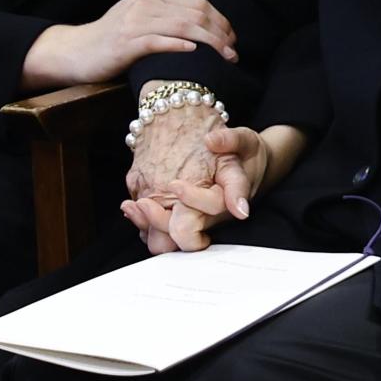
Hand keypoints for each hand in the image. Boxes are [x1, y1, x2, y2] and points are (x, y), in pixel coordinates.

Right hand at [22, 0, 236, 89]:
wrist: (77, 51)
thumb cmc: (112, 32)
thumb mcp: (140, 7)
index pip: (196, 2)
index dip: (219, 19)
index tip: (232, 38)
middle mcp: (144, 4)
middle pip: (193, 14)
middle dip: (219, 32)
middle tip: (234, 51)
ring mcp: (134, 23)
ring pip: (181, 27)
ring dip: (208, 42)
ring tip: (225, 56)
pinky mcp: (125, 44)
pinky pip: (157, 41)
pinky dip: (178, 45)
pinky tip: (194, 52)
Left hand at [123, 123, 271, 253]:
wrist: (247, 167)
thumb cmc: (244, 155)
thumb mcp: (244, 140)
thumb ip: (230, 139)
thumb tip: (211, 140)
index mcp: (227, 199)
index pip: (212, 207)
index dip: (192, 199)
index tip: (175, 183)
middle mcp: (211, 217)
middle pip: (185, 234)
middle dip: (161, 220)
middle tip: (144, 202)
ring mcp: (197, 223)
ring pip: (170, 241)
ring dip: (149, 225)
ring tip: (133, 206)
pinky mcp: (184, 224)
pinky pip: (162, 236)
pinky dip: (145, 225)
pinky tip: (132, 207)